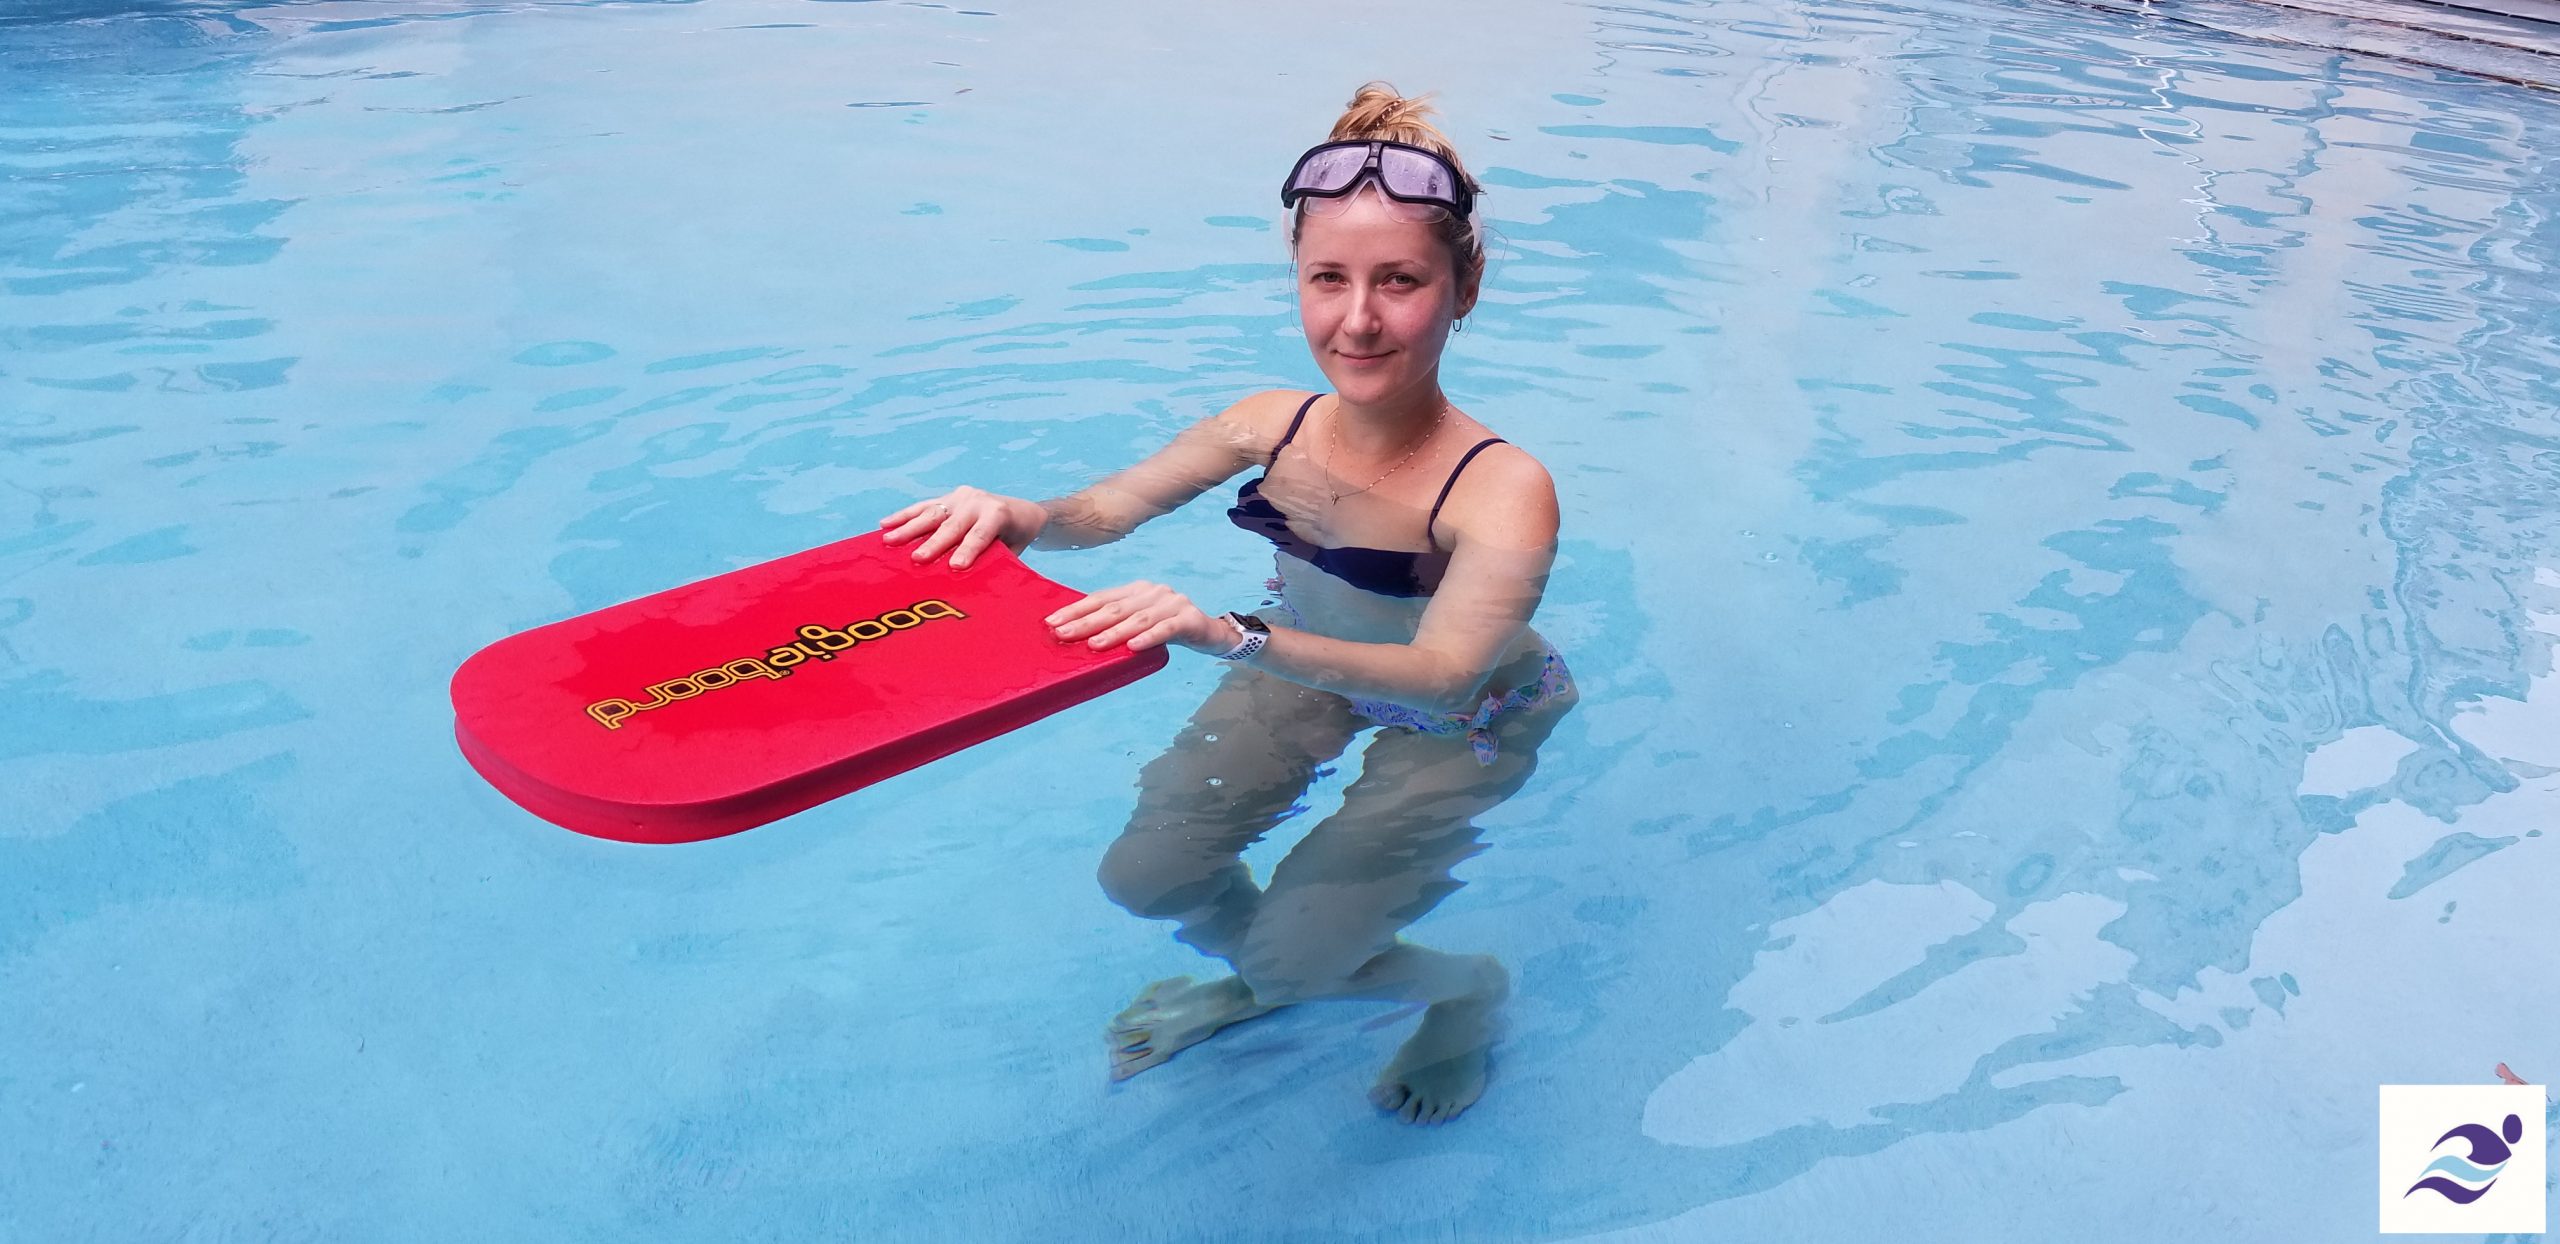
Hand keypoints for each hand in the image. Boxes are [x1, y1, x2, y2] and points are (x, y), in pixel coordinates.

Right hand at [878, 486, 1044, 568]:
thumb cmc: (1017, 537)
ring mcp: (960, 497)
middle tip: (917, 559)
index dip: (968, 550)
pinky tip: (885, 524)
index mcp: (997, 514)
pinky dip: (903, 516)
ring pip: (932, 513)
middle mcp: (977, 501)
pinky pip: (923, 507)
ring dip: (908, 528)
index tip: (955, 567)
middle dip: (933, 542)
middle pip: (952, 525)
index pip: (980, 535)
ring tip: (889, 540)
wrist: (1023, 511)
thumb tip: (974, 583)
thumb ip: (995, 560)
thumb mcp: (1013, 550)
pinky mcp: (947, 498)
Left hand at [1044, 581, 1234, 653]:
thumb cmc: (1167, 630)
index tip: (1051, 621)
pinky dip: (1148, 638)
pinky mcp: (1189, 618)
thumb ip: (1116, 625)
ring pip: (1137, 619)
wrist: (1210, 633)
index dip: (1076, 609)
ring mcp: (1172, 602)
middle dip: (1085, 622)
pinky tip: (1132, 647)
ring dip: (1113, 633)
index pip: (1100, 598)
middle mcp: (1152, 591)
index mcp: (1136, 590)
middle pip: (1114, 608)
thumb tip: (1077, 639)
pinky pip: (1165, 629)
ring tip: (1093, 645)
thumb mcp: (1139, 624)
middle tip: (1062, 634)